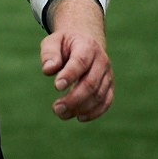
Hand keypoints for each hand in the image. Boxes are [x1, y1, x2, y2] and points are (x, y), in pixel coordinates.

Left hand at [41, 0, 112, 121]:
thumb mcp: (53, 41)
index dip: (70, 75)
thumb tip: (48, 70)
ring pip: (99, 95)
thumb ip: (49, 53)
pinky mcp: (109, 86)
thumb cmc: (65, 43)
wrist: (85, 41)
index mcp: (87, 46)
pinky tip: (79, 117)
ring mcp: (107, 74)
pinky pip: (106, 101)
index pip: (80, 62)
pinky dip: (95, 112)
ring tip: (61, 114)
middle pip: (91, 83)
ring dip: (81, 108)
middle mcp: (101, 60)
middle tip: (56, 108)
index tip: (56, 87)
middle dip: (73, 98)